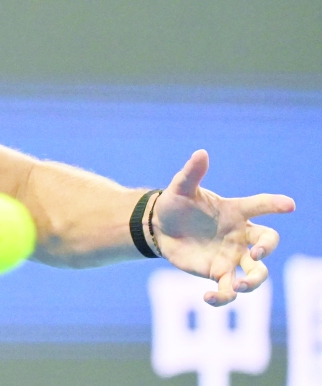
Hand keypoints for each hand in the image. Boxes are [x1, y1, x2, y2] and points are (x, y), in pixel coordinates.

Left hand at [153, 150, 294, 305]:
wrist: (159, 228)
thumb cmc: (176, 204)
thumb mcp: (181, 188)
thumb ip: (192, 172)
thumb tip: (201, 152)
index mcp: (235, 212)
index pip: (260, 205)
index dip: (275, 204)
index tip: (289, 204)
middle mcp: (239, 236)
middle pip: (267, 243)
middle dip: (268, 248)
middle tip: (257, 251)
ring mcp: (231, 256)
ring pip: (256, 273)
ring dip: (253, 282)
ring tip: (238, 286)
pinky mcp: (217, 273)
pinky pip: (228, 290)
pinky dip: (223, 298)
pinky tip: (207, 297)